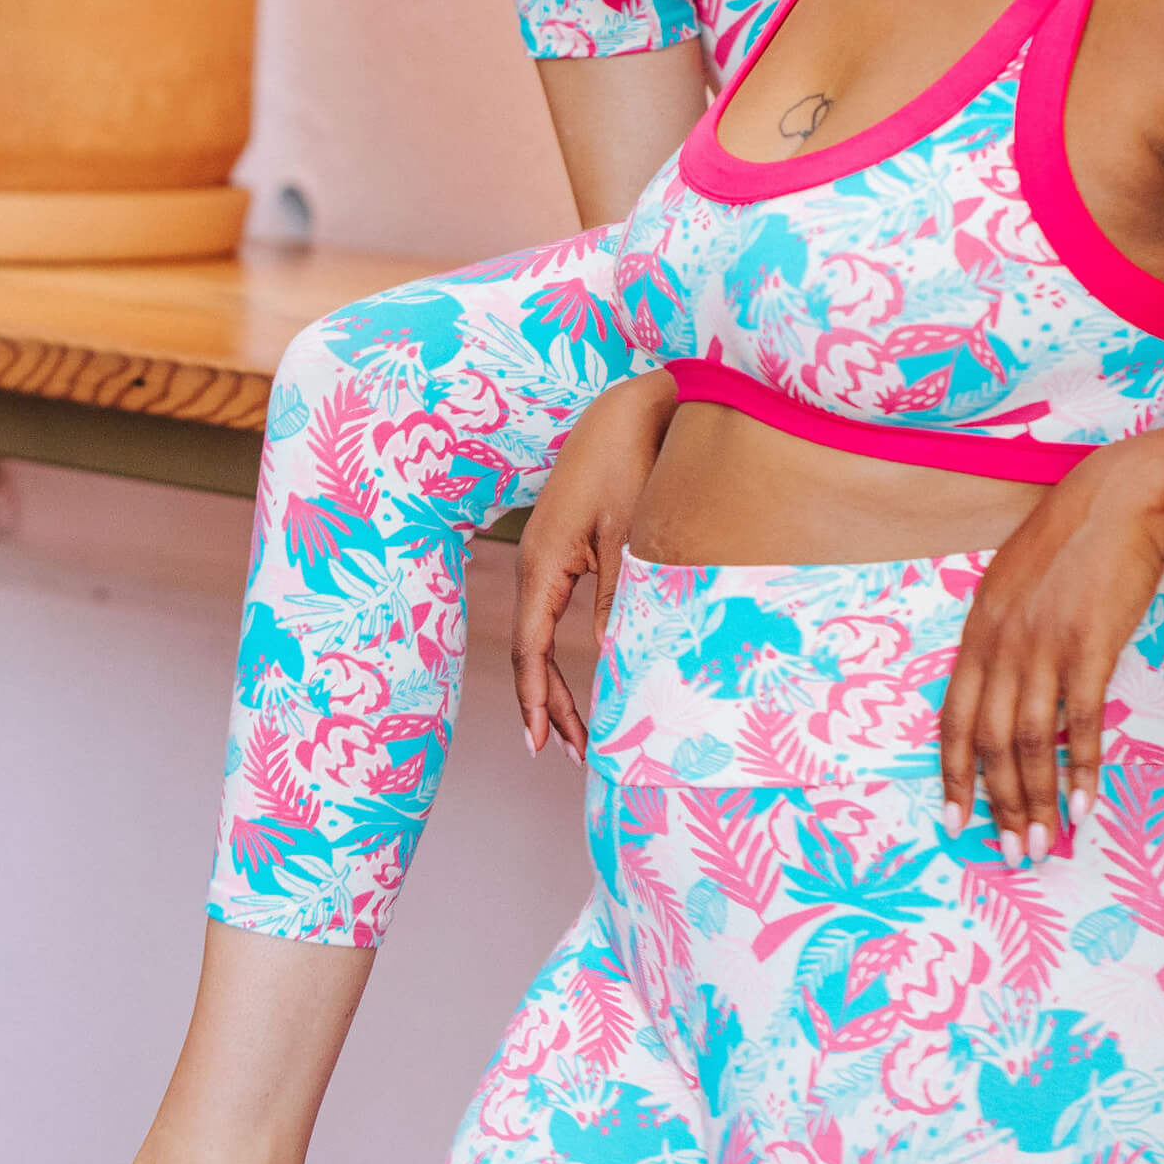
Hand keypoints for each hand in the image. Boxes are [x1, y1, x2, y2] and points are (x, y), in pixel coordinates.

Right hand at [511, 372, 675, 760]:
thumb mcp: (629, 536)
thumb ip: (617, 598)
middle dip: (549, 704)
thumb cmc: (631, 464)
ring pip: (542, 634)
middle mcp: (536, 564)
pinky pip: (555, 611)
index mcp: (544, 564)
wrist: (631, 408)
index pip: (531, 650)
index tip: (544, 745)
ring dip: (557, 681)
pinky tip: (587, 668)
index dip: (537, 701)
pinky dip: (566, 648)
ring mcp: (548, 555)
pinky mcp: (565, 546)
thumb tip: (607, 658)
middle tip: (574, 754)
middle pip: (532, 651)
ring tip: (577, 731)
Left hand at [937, 444, 1163, 866]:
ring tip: (1047, 843)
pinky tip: (1087, 804)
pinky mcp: (1089, 646)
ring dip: (1038, 801)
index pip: (953, 719)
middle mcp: (1002, 644)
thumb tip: (1001, 697)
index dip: (952, 775)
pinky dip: (1082, 769)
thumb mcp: (1012, 588)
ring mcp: (1044, 646)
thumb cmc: (1067, 545)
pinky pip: (1080, 722)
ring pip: (1029, 742)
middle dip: (1000, 806)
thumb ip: (1001, 640)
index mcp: (977, 632)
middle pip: (989, 742)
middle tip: (1015, 853)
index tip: (954, 822)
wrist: (1118, 502)